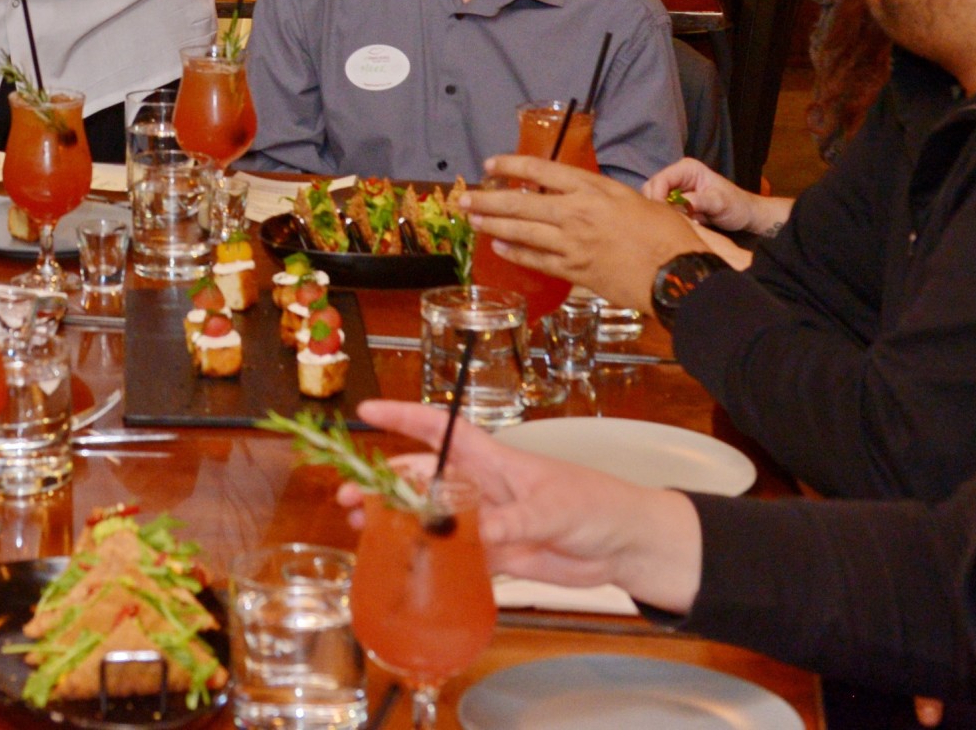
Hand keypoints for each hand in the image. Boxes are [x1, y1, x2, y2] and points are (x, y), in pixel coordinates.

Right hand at [351, 400, 703, 610]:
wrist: (625, 546)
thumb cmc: (596, 505)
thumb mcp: (551, 509)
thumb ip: (509, 522)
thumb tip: (467, 532)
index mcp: (493, 460)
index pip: (440, 429)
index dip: (404, 417)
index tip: (368, 410)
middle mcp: (481, 487)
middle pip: (421, 477)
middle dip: (383, 482)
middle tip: (350, 496)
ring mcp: (485, 521)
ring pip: (428, 517)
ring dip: (395, 521)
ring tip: (361, 529)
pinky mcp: (494, 555)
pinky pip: (451, 555)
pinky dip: (425, 559)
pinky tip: (400, 565)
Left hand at [455, 154, 703, 313]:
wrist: (678, 273)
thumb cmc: (666, 234)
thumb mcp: (634, 199)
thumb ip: (602, 196)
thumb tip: (578, 195)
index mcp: (594, 189)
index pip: (541, 170)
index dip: (511, 166)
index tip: (491, 165)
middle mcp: (577, 212)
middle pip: (521, 202)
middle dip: (488, 199)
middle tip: (465, 198)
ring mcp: (573, 243)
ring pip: (522, 232)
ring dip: (493, 225)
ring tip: (474, 220)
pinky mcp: (575, 271)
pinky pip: (536, 260)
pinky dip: (514, 253)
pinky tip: (498, 248)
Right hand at [641, 158, 757, 232]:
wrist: (745, 215)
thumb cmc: (736, 206)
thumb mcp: (720, 203)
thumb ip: (700, 201)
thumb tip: (680, 204)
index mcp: (687, 169)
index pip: (661, 180)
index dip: (657, 197)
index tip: (662, 217)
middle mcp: (677, 176)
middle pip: (652, 188)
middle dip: (656, 205)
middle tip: (667, 223)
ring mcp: (675, 189)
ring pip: (654, 200)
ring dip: (660, 213)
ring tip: (673, 225)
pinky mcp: (674, 202)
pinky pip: (661, 209)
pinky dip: (664, 218)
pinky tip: (674, 226)